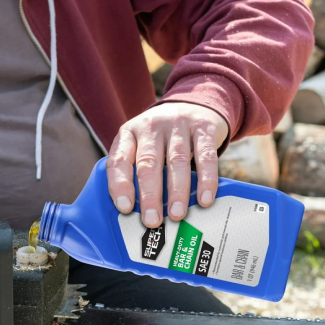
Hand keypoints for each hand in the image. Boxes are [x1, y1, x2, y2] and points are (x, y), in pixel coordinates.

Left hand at [107, 102, 227, 227]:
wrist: (194, 104)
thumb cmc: (161, 138)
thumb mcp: (141, 145)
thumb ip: (136, 171)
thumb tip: (136, 213)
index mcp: (128, 134)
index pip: (118, 160)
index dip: (120, 185)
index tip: (125, 208)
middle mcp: (150, 126)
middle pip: (148, 163)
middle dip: (149, 195)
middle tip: (152, 220)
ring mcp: (177, 124)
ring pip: (176, 161)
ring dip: (177, 191)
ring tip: (177, 214)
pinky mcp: (203, 127)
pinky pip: (205, 156)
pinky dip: (206, 179)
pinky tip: (205, 198)